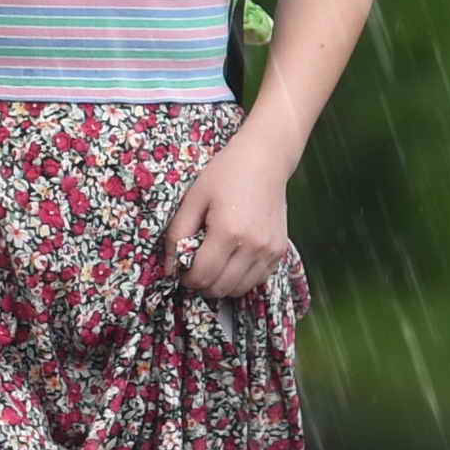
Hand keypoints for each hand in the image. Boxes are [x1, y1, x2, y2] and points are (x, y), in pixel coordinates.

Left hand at [166, 140, 290, 299]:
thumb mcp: (193, 198)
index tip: (181, 268)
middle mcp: (253, 246)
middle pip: (220, 288)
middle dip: (201, 284)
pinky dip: (240, 278)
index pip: (202, 276)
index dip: (186, 278)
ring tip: (213, 264)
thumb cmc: (226, 174)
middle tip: (194, 267)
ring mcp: (270, 251)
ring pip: (239, 290)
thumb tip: (169, 269)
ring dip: (221, 284)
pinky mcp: (280, 252)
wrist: (265, 159)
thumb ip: (177, 235)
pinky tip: (232, 259)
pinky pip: (256, 280)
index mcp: (228, 231)